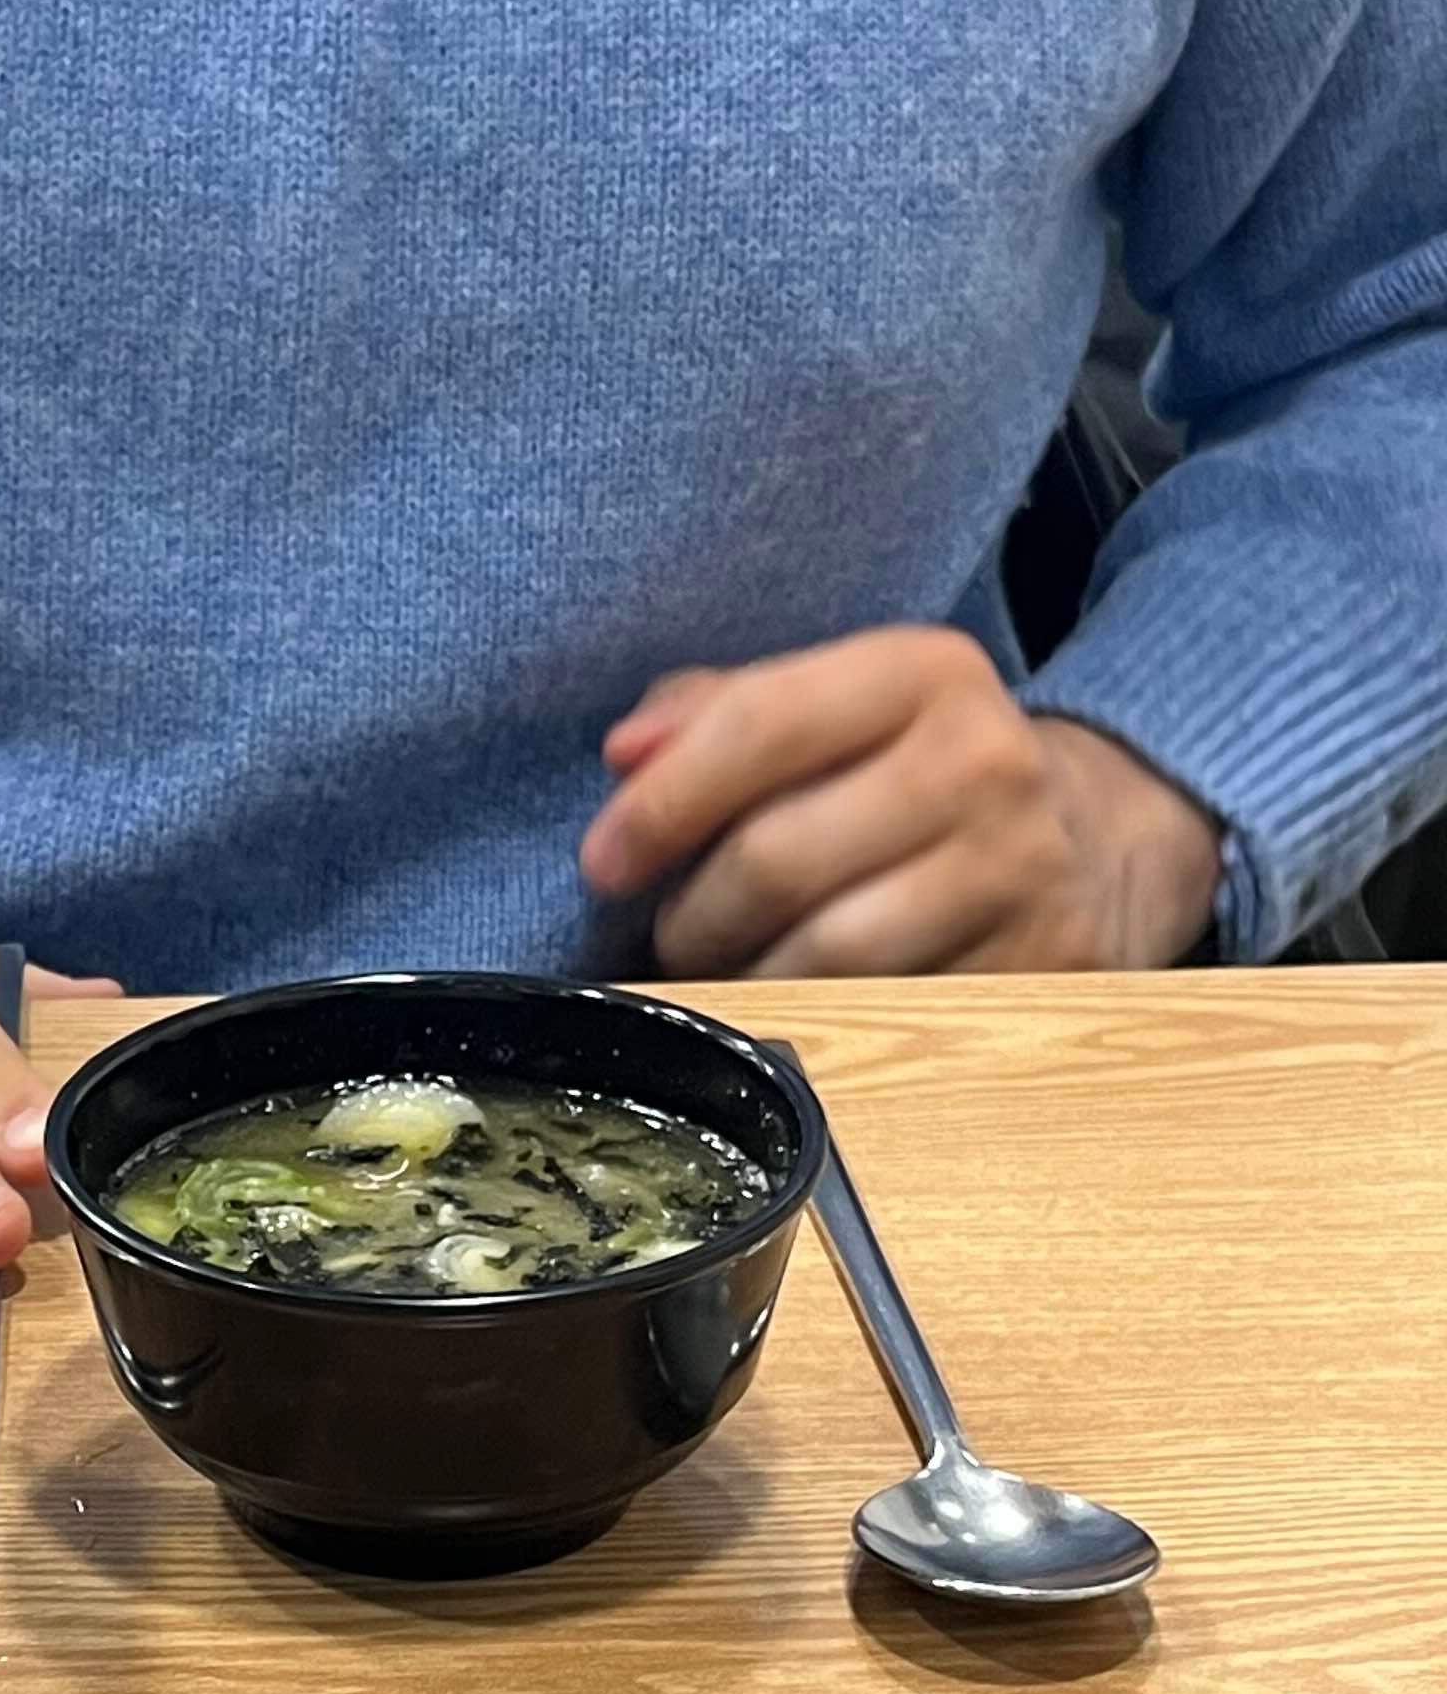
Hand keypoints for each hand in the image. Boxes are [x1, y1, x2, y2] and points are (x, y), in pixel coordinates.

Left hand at [578, 627, 1223, 976]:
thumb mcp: (831, 709)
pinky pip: (885, 1016)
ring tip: (733, 967)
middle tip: (675, 931)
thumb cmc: (911, 773)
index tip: (603, 863)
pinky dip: (820, 1022)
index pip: (759, 728)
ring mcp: (1024, 869)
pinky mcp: (1043, 965)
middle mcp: (987, 760)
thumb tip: (626, 755)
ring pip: (825, 955)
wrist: (1090, 838)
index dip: (660, 806)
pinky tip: (805, 1002)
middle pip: (776, 858)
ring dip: (746, 977)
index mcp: (924, 672)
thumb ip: (716, 714)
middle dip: (694, 912)